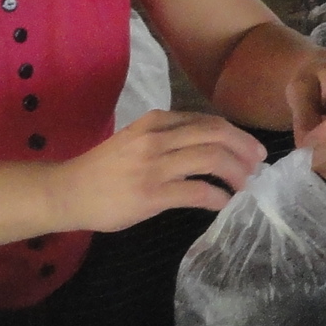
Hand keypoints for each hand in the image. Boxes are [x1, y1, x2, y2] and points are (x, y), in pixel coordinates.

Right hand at [54, 111, 266, 231]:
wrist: (66, 191)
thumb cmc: (104, 169)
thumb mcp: (137, 140)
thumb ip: (169, 138)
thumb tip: (211, 149)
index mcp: (156, 121)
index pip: (209, 121)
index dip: (237, 135)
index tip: (251, 149)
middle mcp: (158, 137)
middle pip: (217, 134)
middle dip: (245, 149)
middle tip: (258, 165)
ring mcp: (154, 165)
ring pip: (211, 158)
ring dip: (237, 172)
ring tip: (245, 186)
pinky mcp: (151, 194)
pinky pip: (197, 191)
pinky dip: (218, 197)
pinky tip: (225, 204)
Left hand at [288, 48, 325, 182]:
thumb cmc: (314, 81)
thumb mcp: (299, 87)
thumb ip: (301, 115)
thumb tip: (305, 147)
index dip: (315, 142)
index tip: (299, 141)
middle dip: (315, 157)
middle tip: (301, 151)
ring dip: (324, 166)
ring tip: (313, 153)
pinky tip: (325, 158)